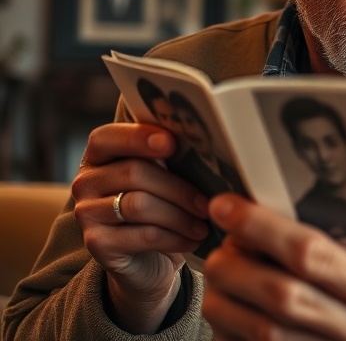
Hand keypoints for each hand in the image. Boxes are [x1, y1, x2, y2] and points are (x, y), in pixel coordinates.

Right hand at [73, 123, 209, 332]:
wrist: (147, 260)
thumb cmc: (161, 208)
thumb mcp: (164, 177)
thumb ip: (170, 158)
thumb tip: (205, 147)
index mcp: (100, 155)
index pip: (107, 137)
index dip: (138, 137)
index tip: (171, 143)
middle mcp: (86, 181)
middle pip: (134, 173)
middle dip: (178, 188)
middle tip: (207, 202)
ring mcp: (86, 213)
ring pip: (139, 205)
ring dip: (180, 216)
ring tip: (203, 225)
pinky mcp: (96, 244)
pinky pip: (143, 235)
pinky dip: (174, 238)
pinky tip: (192, 241)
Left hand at [202, 193, 345, 339]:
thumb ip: (335, 261)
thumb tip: (259, 223)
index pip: (316, 255)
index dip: (264, 227)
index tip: (228, 207)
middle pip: (284, 294)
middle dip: (239, 265)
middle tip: (221, 248)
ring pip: (262, 330)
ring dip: (227, 300)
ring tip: (223, 281)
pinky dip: (230, 331)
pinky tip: (230, 314)